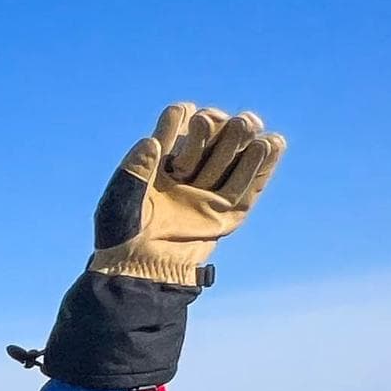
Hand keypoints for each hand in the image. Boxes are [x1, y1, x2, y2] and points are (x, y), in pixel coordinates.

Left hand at [88, 103, 284, 287]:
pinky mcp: (229, 213)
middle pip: (210, 140)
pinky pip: (250, 186)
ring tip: (249, 123)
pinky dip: (263, 165)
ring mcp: (209, 193)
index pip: (175, 128)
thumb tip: (150, 141)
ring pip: (233, 159)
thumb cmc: (121, 237)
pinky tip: (273, 142)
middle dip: (220, 128)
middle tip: (225, 123)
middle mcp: (188, 175)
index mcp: (160, 166)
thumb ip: (132, 172)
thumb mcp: (118, 203)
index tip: (184, 118)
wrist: (140, 272)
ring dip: (243, 140)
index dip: (181, 119)